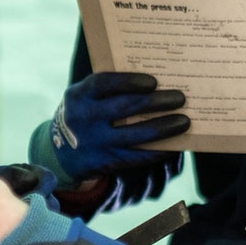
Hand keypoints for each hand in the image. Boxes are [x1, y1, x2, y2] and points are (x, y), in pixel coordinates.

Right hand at [30, 72, 187, 184]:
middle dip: (156, 102)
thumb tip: (159, 83)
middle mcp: (83, 119)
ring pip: (135, 136)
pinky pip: (137, 157)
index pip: (103, 84)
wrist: (61, 152)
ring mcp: (94, 143)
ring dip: (164, 128)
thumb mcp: (87, 98)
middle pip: (124, 108)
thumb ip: (111, 90)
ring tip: (184, 121)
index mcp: (79, 95)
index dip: (129, 81)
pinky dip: (158, 151)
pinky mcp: (105, 163)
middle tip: (180, 98)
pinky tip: (175, 144)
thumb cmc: (87, 113)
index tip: (153, 82)